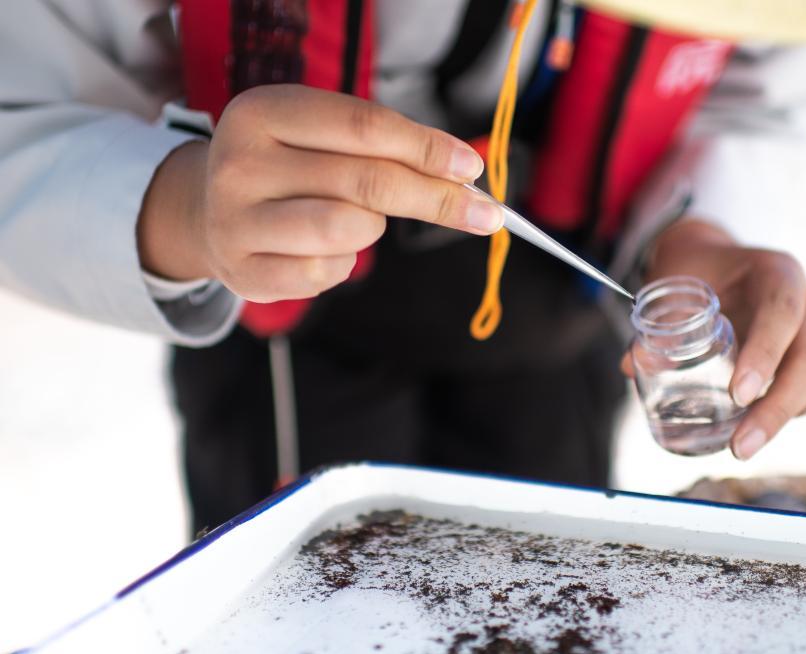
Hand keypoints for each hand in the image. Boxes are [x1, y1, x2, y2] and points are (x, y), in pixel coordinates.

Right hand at [138, 84, 502, 300]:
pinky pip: (326, 274)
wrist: (207, 210)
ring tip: (358, 219)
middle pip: (367, 181)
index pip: (365, 127)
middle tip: (484, 214)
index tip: (472, 168)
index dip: (427, 148)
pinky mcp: (243, 272)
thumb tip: (464, 175)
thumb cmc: (287, 167)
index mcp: (262, 112)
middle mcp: (240, 162)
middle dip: (436, 198)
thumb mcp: (320, 135)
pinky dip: (344, 262)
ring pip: (348, 230)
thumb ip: (383, 146)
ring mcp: (235, 221)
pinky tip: (327, 247)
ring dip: (373, 228)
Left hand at [622, 218, 805, 459]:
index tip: (737, 394)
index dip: (765, 353)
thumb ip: (656, 324)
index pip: (781, 311)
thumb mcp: (671, 286)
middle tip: (740, 447)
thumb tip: (634, 367)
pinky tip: (785, 415)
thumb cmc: (695, 275)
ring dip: (799, 409)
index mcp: (775, 272)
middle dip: (778, 407)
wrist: (718, 263)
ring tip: (753, 432)